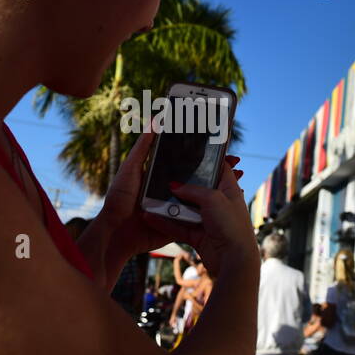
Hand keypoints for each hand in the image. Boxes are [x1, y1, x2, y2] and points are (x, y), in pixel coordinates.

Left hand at [87, 128, 251, 276]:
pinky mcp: (177, 222)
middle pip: (197, 176)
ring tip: (238, 176)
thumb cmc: (120, 199)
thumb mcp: (131, 169)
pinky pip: (196, 214)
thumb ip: (143, 147)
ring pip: (201, 195)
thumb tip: (155, 120)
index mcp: (159, 174)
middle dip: (216, 169)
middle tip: (235, 160)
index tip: (218, 143)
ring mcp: (174, 205)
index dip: (202, 152)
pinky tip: (227, 200)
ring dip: (219, 187)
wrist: (117, 234)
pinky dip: (211, 208)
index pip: (184, 159)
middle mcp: (169, 188)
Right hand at [136, 155, 255, 279]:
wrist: (233, 260)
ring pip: (185, 209)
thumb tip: (174, 186)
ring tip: (150, 196)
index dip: (208, 160)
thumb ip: (192, 189)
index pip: (220, 169)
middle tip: (163, 173)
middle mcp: (219, 204)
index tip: (191, 151)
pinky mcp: (199, 236)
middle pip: (198, 189)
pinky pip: (179, 227)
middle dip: (181, 183)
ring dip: (169, 205)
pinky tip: (149, 217)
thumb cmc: (230, 225)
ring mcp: (209, 221)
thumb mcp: (212, 199)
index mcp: (229, 190)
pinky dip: (166, 223)